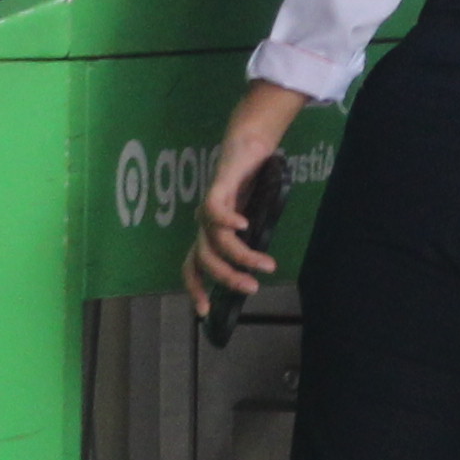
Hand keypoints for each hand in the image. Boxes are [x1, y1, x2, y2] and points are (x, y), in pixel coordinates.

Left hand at [186, 82, 311, 316]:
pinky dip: (227, 221)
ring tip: (266, 264)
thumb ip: (252, 242)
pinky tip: (245, 227)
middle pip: (204, 260)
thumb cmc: (253, 185)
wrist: (250, 146)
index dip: (196, 289)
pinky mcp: (217, 188)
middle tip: (252, 288)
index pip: (193, 267)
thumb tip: (261, 269)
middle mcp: (204, 224)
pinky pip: (215, 210)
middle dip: (226, 278)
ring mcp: (210, 207)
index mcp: (210, 234)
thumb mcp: (254, 221)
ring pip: (214, 240)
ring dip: (239, 256)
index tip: (205, 313)